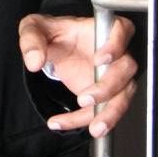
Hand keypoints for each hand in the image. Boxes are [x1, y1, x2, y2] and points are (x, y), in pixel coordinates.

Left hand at [17, 13, 137, 137]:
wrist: (55, 48)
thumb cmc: (52, 33)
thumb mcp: (35, 28)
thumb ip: (31, 39)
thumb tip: (34, 61)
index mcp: (101, 29)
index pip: (122, 30)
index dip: (115, 45)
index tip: (99, 59)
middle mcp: (114, 53)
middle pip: (126, 69)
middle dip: (108, 87)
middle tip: (85, 99)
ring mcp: (113, 75)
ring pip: (123, 96)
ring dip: (109, 114)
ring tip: (93, 128)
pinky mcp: (104, 95)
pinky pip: (100, 111)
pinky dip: (80, 120)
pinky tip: (60, 123)